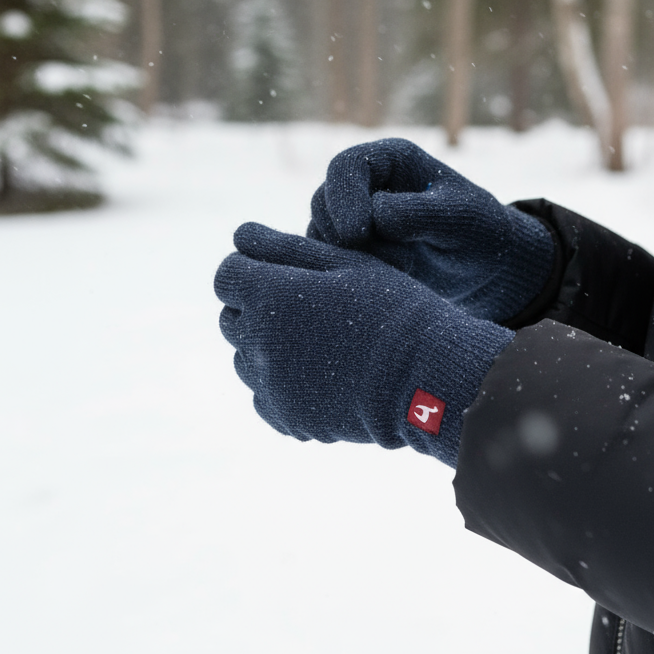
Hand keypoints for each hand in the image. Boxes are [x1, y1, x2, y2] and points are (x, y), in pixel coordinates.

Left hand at [214, 222, 512, 466]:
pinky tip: (322, 376)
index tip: (284, 273)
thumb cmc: (393, 309)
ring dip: (268, 347)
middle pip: (231, 317)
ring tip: (319, 344)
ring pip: (245, 358)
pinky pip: (265, 396)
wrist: (426, 379)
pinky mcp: (286, 419)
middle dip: (257, 307)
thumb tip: (238, 234)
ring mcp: (270, 386)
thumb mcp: (348, 263)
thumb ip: (286, 247)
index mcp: (270, 296)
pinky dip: (282, 385)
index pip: (227, 275)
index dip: (252, 269)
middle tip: (306, 307)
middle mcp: (258, 343)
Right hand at [307, 138, 553, 322]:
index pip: (346, 166)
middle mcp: (367, 183)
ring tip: (392, 270)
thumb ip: (417, 213)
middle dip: (343, 233)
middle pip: (324, 200)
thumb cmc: (479, 233)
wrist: (484, 269)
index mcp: (392, 160)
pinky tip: (381, 280)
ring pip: (322, 232)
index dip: (344, 197)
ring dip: (346, 255)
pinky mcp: (352, 247)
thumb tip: (374, 215)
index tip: (358, 234)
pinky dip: (346, 271)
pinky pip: (328, 257)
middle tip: (381, 259)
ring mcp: (355, 215)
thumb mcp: (460, 219)